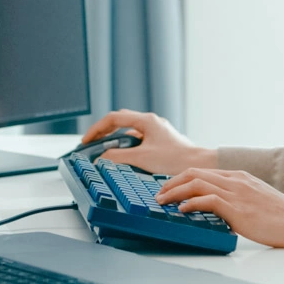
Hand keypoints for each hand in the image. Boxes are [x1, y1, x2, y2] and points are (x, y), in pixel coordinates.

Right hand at [82, 109, 216, 174]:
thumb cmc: (175, 159)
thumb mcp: (141, 158)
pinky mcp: (160, 142)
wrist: (198, 165)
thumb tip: (101, 157)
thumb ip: (118, 156)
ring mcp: (156, 132)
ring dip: (115, 141)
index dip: (97, 129)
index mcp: (146, 121)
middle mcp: (152, 123)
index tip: (86, 140)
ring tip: (103, 152)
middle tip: (91, 144)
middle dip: (104, 132)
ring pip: (129, 132)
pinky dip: (126, 148)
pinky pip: (138, 141)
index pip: (114, 118)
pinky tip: (123, 159)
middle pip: (121, 122)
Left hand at [155, 168, 283, 248]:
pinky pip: (208, 200)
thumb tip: (220, 207)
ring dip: (175, 192)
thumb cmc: (281, 215)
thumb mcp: (255, 199)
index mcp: (238, 176)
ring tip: (163, 201)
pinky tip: (181, 209)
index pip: (202, 171)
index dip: (182, 178)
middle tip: (159, 193)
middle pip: (195, 173)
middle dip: (172, 182)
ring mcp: (236, 192)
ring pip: (197, 184)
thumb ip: (238, 198)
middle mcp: (235, 179)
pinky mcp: (238, 207)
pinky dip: (191, 203)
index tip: (169, 186)